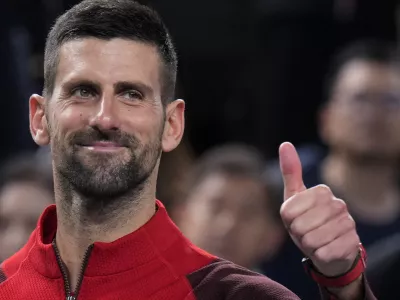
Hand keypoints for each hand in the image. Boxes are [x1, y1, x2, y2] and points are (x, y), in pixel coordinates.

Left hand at [279, 142, 359, 276]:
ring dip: (309, 245)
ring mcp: (349, 223)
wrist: (328, 247)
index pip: (288, 212)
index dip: (288, 220)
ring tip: (316, 240)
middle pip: (299, 227)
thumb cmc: (307, 220)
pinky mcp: (353, 243)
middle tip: (307, 231)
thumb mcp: (294, 198)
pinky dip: (320, 255)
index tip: (297, 218)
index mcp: (321, 191)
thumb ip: (290, 172)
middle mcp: (338, 204)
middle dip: (298, 233)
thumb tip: (285, 144)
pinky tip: (326, 249)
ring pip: (311, 240)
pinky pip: (323, 253)